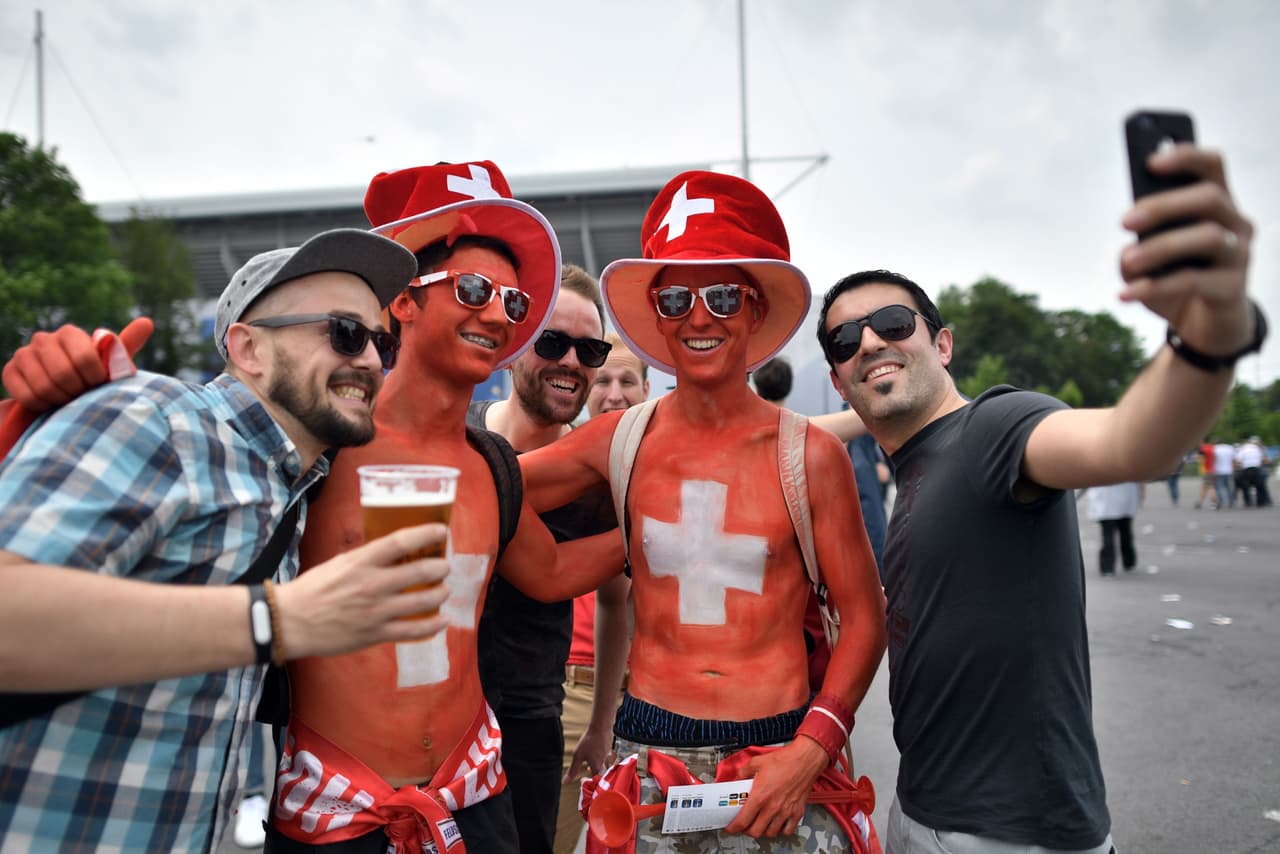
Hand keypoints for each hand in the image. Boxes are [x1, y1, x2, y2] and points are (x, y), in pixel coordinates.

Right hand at [3, 318, 153, 410]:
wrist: (65, 394)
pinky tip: (50, 403)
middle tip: (83, 395)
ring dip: (62, 400)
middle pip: (64, 374)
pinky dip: (43, 405)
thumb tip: (148, 322)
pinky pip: (27, 395)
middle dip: (78, 391)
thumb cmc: (94, 377)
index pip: (85, 358)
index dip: (95, 378)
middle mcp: (44, 339)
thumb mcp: (111, 363)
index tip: (99, 385)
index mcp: (70, 333)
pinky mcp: (9, 372)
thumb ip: (125, 344)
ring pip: (45, 386)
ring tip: (69, 399)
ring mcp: (23, 354)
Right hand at [273, 523, 450, 658]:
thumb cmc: (314, 589)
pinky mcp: (376, 634)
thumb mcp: (340, 562)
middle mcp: (372, 584)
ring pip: (423, 601)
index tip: (441, 531)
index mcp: (361, 561)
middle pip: (420, 571)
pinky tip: (442, 620)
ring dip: (440, 594)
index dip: (426, 533)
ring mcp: (376, 611)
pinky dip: (433, 625)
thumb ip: (368, 558)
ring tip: (445, 590)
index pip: (401, 541)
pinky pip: (413, 630)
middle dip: (440, 567)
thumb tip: (394, 550)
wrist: (291, 622)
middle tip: (444, 566)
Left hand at [563, 722, 613, 782]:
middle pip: (601, 776)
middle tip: (588, 777)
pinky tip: (595, 755)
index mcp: (597, 767)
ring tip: (589, 767)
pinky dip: (600, 760)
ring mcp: (608, 756)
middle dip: (594, 777)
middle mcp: (605, 763)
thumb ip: (573, 770)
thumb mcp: (578, 756)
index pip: (595, 782)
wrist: (601, 726)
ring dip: (597, 768)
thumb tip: (566, 781)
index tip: (583, 781)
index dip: (589, 784)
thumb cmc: (590, 740)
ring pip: (604, 767)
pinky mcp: (609, 750)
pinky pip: (606, 759)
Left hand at [723, 737, 828, 837]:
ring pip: (770, 833)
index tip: (730, 828)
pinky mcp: (797, 812)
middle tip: (744, 825)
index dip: (733, 828)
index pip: (742, 821)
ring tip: (759, 823)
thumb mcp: (756, 762)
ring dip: (763, 831)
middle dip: (746, 831)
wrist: (805, 760)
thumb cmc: (784, 760)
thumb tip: (737, 779)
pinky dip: (780, 831)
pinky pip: (787, 831)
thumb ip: (743, 772)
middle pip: (755, 832)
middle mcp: (772, 807)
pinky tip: (777, 823)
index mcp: (760, 796)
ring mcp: (785, 812)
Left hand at [1119, 145, 1255, 353]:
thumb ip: (1135, 250)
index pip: (1212, 166)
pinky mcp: (1233, 288)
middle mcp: (1235, 224)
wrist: (1204, 326)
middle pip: (1210, 198)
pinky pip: (1194, 281)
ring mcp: (1239, 255)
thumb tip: (1129, 251)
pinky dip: (1154, 287)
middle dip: (1164, 205)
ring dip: (1161, 247)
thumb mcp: (1147, 264)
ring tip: (1129, 261)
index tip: (1149, 163)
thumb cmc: (1175, 281)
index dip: (1185, 157)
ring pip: (1209, 237)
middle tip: (1124, 221)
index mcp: (1215, 205)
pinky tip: (1125, 294)